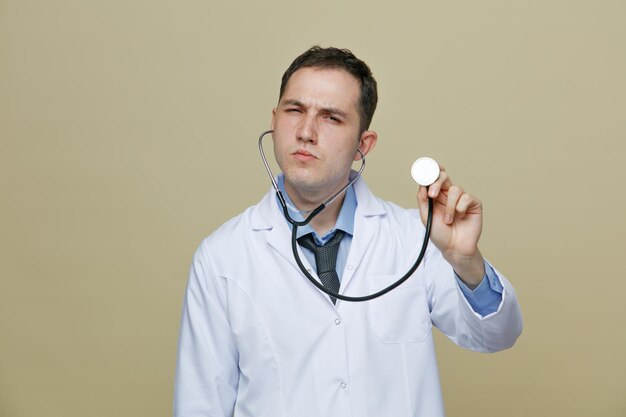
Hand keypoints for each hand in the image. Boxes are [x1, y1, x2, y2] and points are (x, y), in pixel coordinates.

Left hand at [416, 166, 484, 286]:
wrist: (454, 249)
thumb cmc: (440, 234)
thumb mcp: (426, 217)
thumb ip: (423, 200)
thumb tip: (421, 184)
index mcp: (437, 196)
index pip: (433, 179)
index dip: (431, 171)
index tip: (425, 169)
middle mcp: (449, 195)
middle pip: (444, 177)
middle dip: (437, 183)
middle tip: (433, 195)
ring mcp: (462, 199)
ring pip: (455, 189)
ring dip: (449, 207)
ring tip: (448, 220)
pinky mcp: (474, 204)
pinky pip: (466, 198)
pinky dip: (460, 208)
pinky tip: (461, 217)